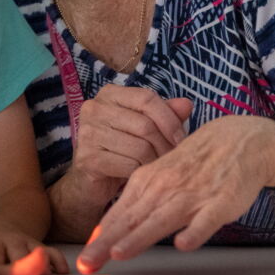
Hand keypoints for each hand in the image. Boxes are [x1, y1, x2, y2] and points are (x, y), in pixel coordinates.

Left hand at [0, 221, 68, 274]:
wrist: (5, 226)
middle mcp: (9, 243)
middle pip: (18, 258)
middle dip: (24, 271)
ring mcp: (26, 244)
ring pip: (36, 254)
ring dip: (43, 266)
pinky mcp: (41, 247)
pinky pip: (52, 252)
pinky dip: (58, 261)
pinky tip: (64, 271)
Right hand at [72, 85, 192, 190]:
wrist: (90, 179)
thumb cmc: (120, 149)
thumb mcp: (143, 128)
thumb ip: (164, 114)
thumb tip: (186, 104)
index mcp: (109, 95)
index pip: (147, 98)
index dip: (170, 119)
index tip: (181, 139)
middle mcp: (94, 109)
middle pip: (145, 125)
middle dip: (164, 145)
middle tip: (170, 158)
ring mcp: (88, 133)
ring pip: (140, 147)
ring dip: (153, 161)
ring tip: (153, 166)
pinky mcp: (88, 158)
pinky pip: (129, 165)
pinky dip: (139, 172)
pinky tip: (136, 174)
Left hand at [76, 115, 274, 272]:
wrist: (238, 140)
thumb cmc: (194, 164)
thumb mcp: (160, 177)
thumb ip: (139, 204)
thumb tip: (110, 231)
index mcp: (146, 182)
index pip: (117, 215)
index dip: (98, 238)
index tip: (83, 258)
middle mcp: (164, 189)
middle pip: (130, 220)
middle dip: (105, 244)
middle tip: (86, 264)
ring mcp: (192, 196)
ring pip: (161, 220)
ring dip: (139, 237)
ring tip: (118, 253)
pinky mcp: (221, 202)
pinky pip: (206, 219)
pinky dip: (195, 231)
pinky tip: (184, 244)